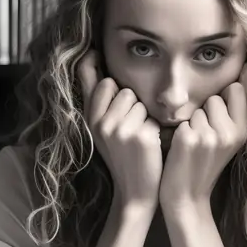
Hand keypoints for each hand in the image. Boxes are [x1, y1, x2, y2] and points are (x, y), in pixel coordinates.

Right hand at [77, 49, 162, 211]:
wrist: (136, 193)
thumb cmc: (123, 157)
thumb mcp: (102, 130)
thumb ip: (98, 101)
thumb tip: (91, 59)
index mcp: (90, 120)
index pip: (92, 80)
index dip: (93, 64)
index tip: (95, 54)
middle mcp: (100, 123)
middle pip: (122, 89)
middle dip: (132, 103)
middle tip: (130, 127)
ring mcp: (119, 130)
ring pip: (140, 101)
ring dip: (145, 116)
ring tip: (140, 137)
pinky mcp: (140, 136)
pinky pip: (153, 116)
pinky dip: (156, 129)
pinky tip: (149, 146)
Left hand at [158, 73, 246, 213]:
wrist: (186, 197)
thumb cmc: (204, 165)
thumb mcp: (228, 142)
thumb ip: (231, 115)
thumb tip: (232, 80)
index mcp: (243, 131)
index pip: (236, 89)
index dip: (223, 97)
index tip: (217, 114)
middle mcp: (230, 132)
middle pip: (214, 97)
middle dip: (204, 112)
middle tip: (202, 137)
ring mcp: (209, 136)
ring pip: (195, 108)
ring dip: (190, 122)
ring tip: (191, 145)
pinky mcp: (188, 139)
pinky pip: (180, 120)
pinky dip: (177, 131)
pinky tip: (180, 149)